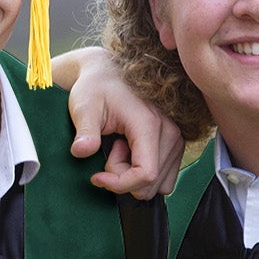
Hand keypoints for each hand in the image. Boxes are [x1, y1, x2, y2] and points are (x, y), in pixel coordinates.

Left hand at [57, 46, 184, 198]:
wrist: (108, 74)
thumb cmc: (96, 88)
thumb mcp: (84, 107)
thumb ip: (84, 131)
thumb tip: (81, 151)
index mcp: (149, 124)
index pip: (146, 174)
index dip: (119, 184)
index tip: (97, 176)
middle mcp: (170, 132)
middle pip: (150, 183)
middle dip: (123, 177)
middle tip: (110, 149)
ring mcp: (176, 139)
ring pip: (157, 184)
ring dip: (132, 174)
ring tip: (119, 147)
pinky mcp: (175, 144)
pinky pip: (163, 178)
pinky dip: (143, 173)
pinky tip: (130, 151)